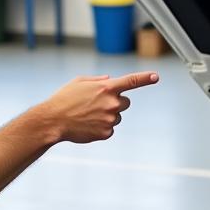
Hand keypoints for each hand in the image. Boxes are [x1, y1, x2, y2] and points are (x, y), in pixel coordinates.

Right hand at [38, 72, 158, 143]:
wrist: (53, 121)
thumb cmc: (64, 99)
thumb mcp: (79, 82)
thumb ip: (98, 80)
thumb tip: (110, 80)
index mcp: (107, 88)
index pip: (131, 81)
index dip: (145, 78)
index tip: (156, 77)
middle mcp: (112, 103)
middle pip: (126, 102)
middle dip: (115, 103)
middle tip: (97, 104)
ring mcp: (110, 119)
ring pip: (117, 117)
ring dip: (107, 115)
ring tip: (87, 115)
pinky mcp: (106, 132)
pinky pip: (110, 129)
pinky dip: (101, 127)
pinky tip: (87, 125)